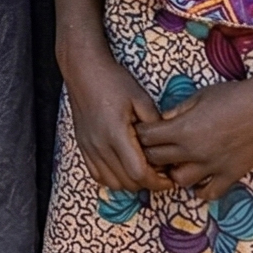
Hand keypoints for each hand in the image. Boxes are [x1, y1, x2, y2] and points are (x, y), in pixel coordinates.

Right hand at [57, 31, 168, 193]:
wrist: (84, 69)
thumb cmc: (113, 80)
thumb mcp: (141, 99)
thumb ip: (156, 125)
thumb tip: (167, 147)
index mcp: (116, 134)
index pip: (139, 173)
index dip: (158, 181)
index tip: (169, 177)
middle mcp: (100, 145)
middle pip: (128, 182)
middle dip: (148, 183)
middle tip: (161, 172)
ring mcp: (89, 147)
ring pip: (113, 183)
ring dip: (130, 182)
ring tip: (142, 169)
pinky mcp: (83, 145)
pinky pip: (98, 175)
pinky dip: (113, 178)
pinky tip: (123, 167)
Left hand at [137, 78, 252, 203]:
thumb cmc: (231, 95)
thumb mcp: (197, 96)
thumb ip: (176, 111)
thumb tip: (161, 121)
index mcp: (183, 129)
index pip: (147, 138)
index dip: (140, 134)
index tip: (141, 132)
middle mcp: (194, 151)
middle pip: (157, 161)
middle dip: (150, 154)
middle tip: (153, 148)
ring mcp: (213, 165)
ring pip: (180, 181)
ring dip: (174, 173)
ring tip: (176, 164)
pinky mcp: (231, 174)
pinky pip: (210, 193)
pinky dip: (201, 190)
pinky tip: (199, 179)